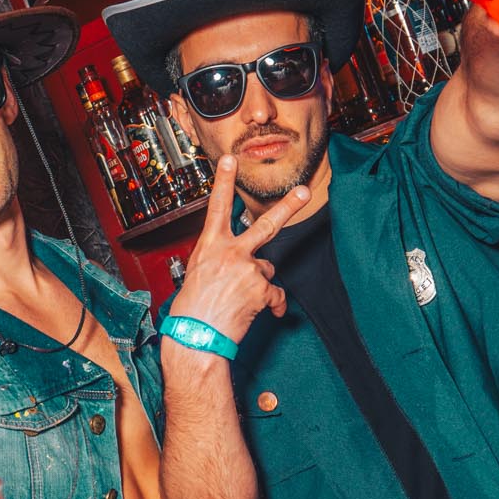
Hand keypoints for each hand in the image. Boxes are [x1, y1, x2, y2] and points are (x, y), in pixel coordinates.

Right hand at [169, 154, 306, 345]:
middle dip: (289, 206)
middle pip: (266, 224)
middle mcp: (230, 252)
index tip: (229, 160)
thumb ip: (220, 259)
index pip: (217, 207)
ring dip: (258, 284)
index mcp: (210, 246)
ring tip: (238, 300)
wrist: (195, 338)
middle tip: (305, 190)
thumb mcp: (199, 273)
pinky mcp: (261, 289)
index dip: (223, 181)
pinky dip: (270, 304)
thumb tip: (243, 261)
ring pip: (266, 269)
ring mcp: (248, 270)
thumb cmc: (193, 309)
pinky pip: (275, 295)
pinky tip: (257, 313)